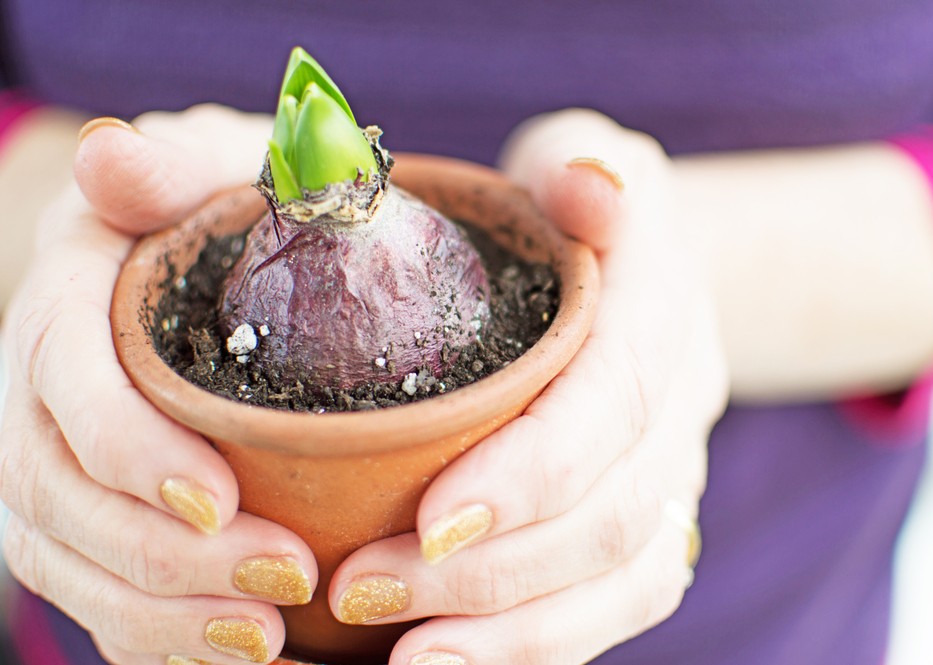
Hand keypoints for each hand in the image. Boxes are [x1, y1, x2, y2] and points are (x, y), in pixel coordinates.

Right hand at [1, 106, 317, 664]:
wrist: (206, 252)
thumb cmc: (222, 208)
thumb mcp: (209, 165)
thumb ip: (171, 164)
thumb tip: (115, 156)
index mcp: (66, 301)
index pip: (66, 382)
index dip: (127, 448)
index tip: (218, 499)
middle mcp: (36, 393)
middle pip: (60, 494)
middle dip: (162, 555)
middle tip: (280, 579)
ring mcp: (53, 466)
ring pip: (72, 562)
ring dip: (164, 615)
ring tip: (267, 639)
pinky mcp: (87, 519)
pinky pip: (101, 594)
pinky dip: (161, 638)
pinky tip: (245, 656)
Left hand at [326, 110, 729, 664]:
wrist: (642, 270)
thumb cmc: (576, 210)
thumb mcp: (579, 158)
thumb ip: (583, 165)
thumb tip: (592, 188)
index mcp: (664, 309)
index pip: (613, 401)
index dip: (532, 470)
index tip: (426, 520)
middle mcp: (682, 404)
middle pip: (615, 514)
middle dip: (494, 572)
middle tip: (363, 593)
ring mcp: (672, 472)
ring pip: (627, 580)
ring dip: (517, 632)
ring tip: (406, 658)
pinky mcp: (649, 520)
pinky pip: (619, 603)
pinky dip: (543, 642)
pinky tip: (452, 656)